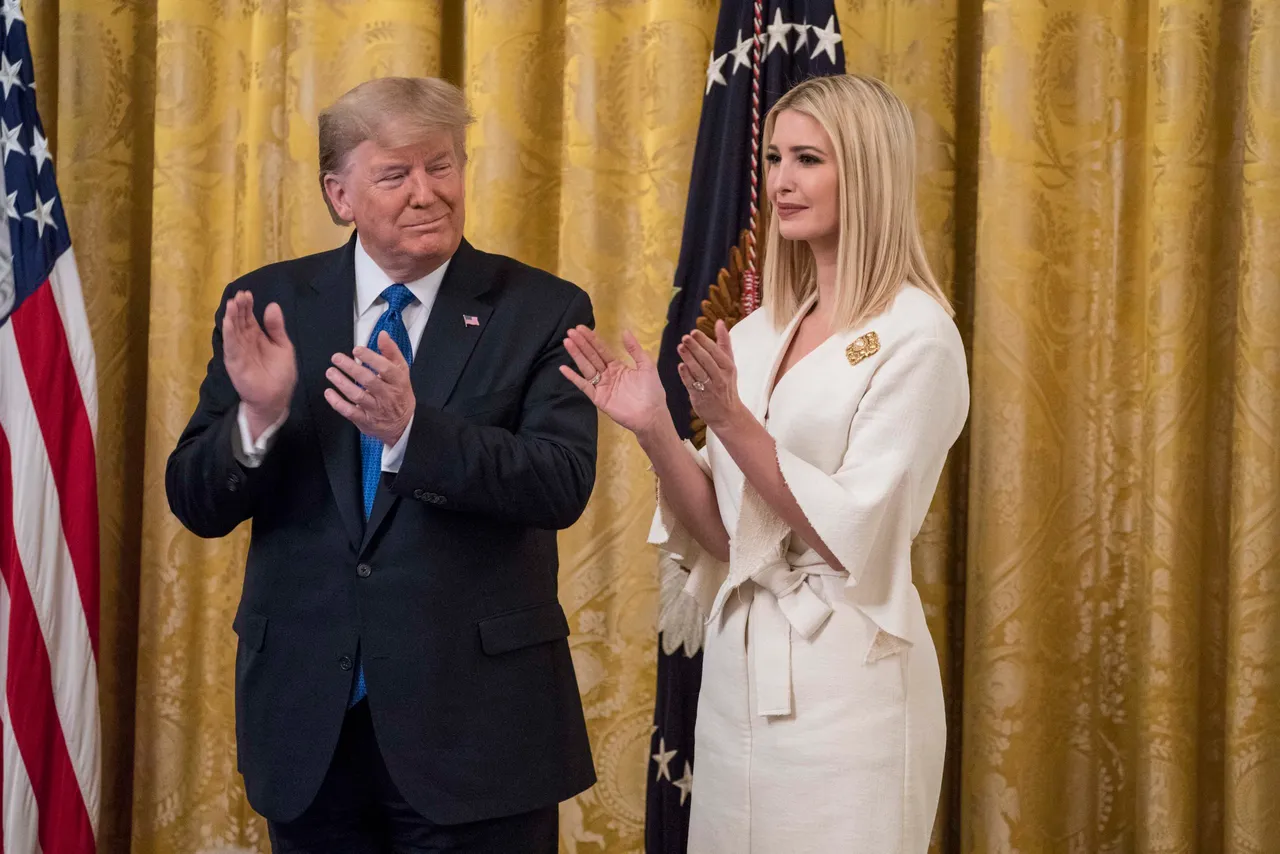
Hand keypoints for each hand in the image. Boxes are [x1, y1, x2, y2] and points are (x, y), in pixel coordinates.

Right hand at [223, 291, 296, 436]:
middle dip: (238, 307)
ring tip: (231, 303)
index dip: (247, 305)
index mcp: (257, 336)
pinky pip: (231, 345)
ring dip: (231, 317)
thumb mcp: (283, 346)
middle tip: (240, 294)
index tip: (247, 293)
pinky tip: (228, 321)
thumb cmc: (280, 373)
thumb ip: (276, 327)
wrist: (276, 397)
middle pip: (239, 320)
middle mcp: (245, 341)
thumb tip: (272, 305)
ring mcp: (238, 351)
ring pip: (233, 330)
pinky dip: (229, 333)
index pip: (248, 317)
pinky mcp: (235, 362)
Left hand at [324, 331, 415, 445]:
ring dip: (342, 383)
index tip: (357, 350)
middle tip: (337, 358)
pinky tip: (329, 392)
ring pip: (358, 396)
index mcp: (398, 381)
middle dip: (351, 368)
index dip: (371, 358)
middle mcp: (387, 396)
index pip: (386, 368)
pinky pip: (350, 412)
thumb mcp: (401, 372)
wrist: (403, 424)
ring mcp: (376, 409)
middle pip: (369, 381)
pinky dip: (338, 403)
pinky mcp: (366, 420)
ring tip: (330, 372)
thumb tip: (383, 335)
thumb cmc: (399, 393)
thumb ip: (391, 352)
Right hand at [559, 326, 669, 437]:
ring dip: (576, 355)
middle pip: (591, 356)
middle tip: (570, 331)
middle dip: (581, 344)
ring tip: (567, 342)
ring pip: (586, 368)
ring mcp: (602, 386)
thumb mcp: (646, 366)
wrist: (652, 415)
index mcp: (617, 366)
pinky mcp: (598, 398)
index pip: (601, 350)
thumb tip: (625, 331)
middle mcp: (607, 375)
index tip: (581, 328)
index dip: (592, 339)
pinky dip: (573, 378)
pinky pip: (584, 386)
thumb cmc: (652, 391)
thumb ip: (635, 349)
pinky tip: (563, 368)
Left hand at [678, 320, 746, 430]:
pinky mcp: (700, 396)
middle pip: (707, 360)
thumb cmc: (726, 384)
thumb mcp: (729, 363)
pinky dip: (686, 375)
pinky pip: (692, 384)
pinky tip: (680, 366)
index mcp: (728, 367)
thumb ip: (724, 343)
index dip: (704, 341)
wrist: (728, 414)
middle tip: (685, 338)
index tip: (694, 332)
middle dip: (696, 348)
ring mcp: (710, 387)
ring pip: (699, 371)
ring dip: (689, 359)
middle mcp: (720, 377)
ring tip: (680, 348)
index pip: (716, 351)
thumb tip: (720, 322)